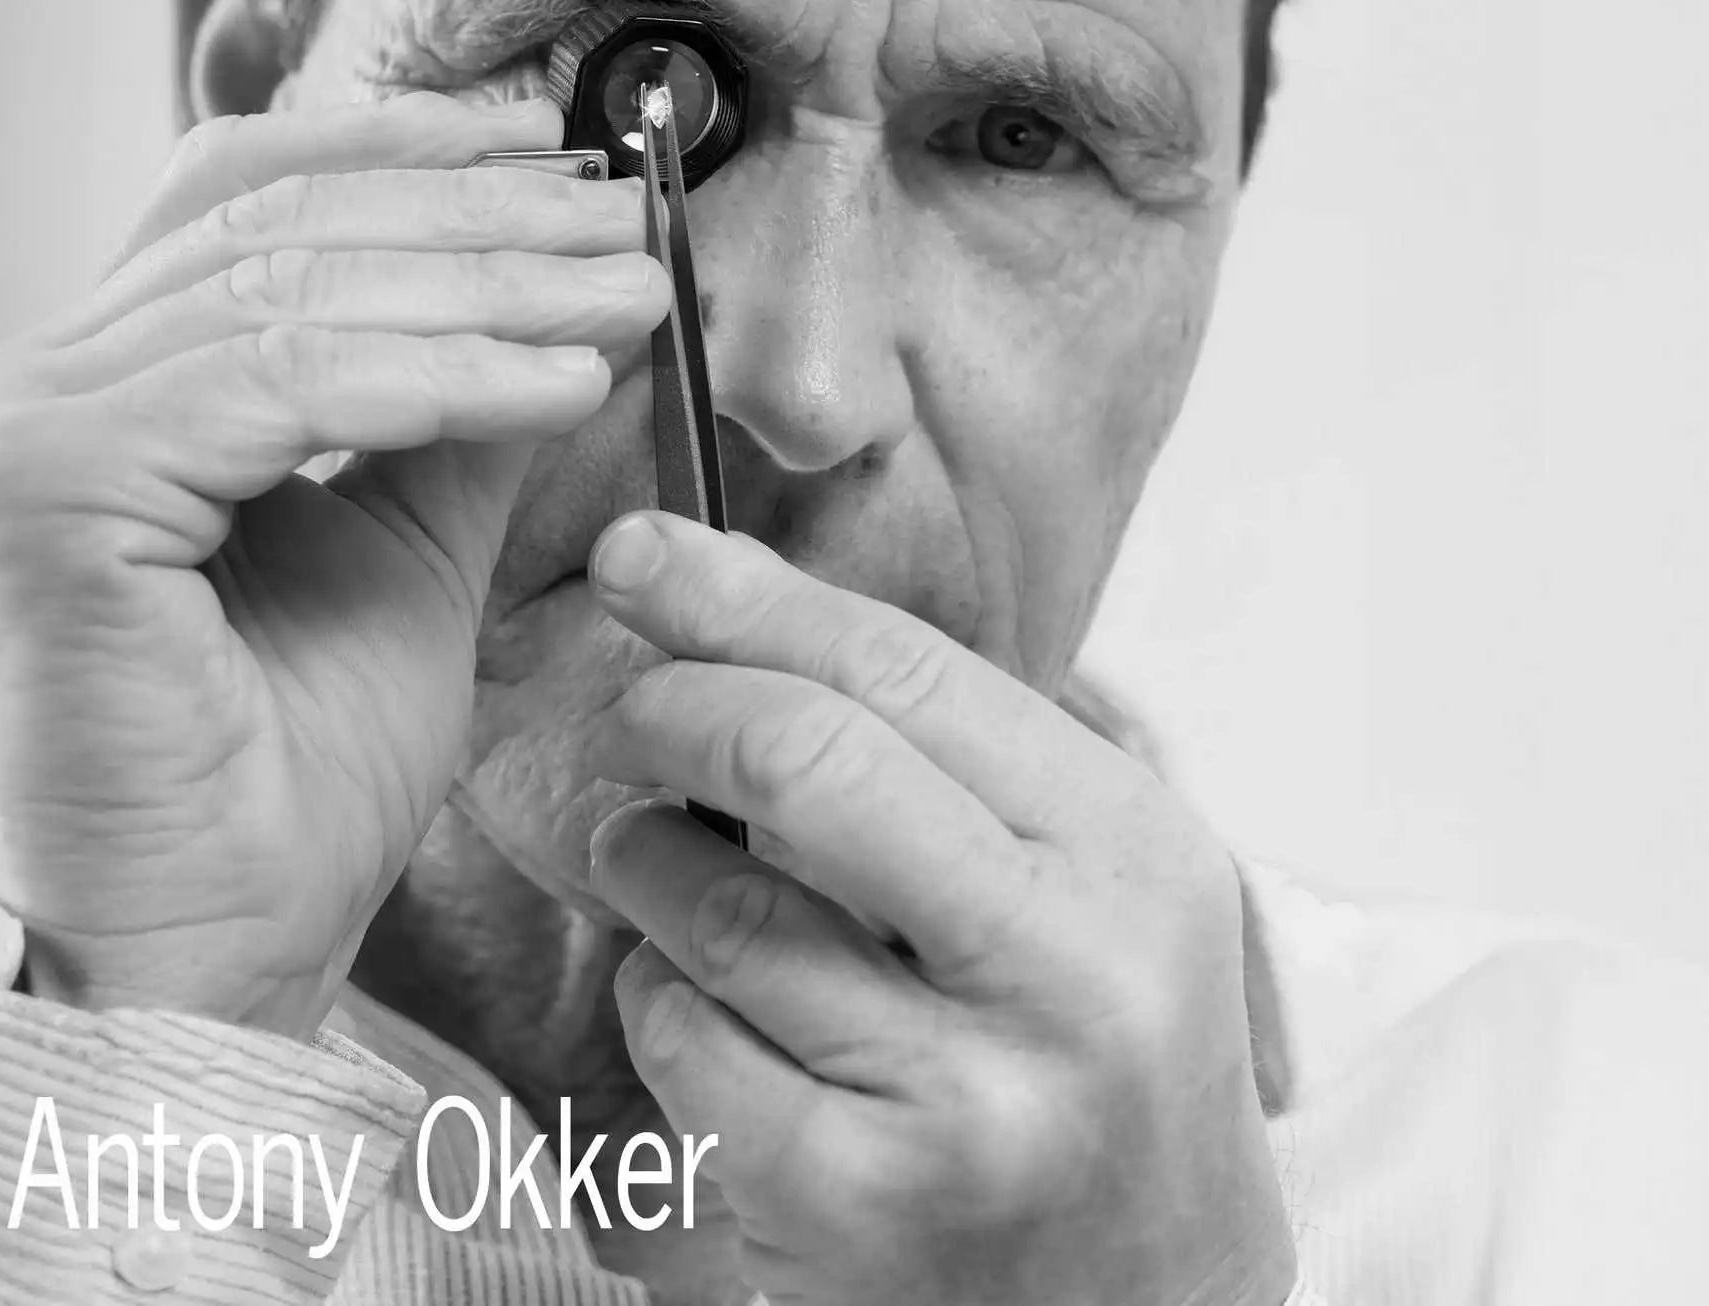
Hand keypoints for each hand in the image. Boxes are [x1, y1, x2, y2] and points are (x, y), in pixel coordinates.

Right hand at [0, 95, 666, 1034]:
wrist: (230, 936)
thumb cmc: (305, 760)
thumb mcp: (417, 536)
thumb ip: (463, 399)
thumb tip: (566, 276)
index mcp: (116, 373)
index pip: (253, 190)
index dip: (407, 144)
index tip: (557, 144)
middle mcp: (47, 376)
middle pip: (286, 224)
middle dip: (484, 216)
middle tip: (627, 225)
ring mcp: (30, 422)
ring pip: (299, 294)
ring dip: (493, 289)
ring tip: (626, 297)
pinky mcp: (48, 487)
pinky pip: (286, 386)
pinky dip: (443, 375)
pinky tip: (560, 383)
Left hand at [584, 513, 1295, 1305]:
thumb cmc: (1092, 1056)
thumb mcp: (1082, 879)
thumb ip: (945, 749)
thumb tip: (733, 598)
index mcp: (1130, 852)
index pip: (904, 672)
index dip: (749, 598)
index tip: (646, 554)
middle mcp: (1071, 971)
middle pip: (807, 760)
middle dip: (676, 706)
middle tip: (632, 710)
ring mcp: (971, 1104)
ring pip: (722, 911)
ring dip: (643, 858)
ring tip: (645, 852)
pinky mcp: (866, 1209)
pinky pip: (689, 1045)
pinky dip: (655, 996)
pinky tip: (686, 994)